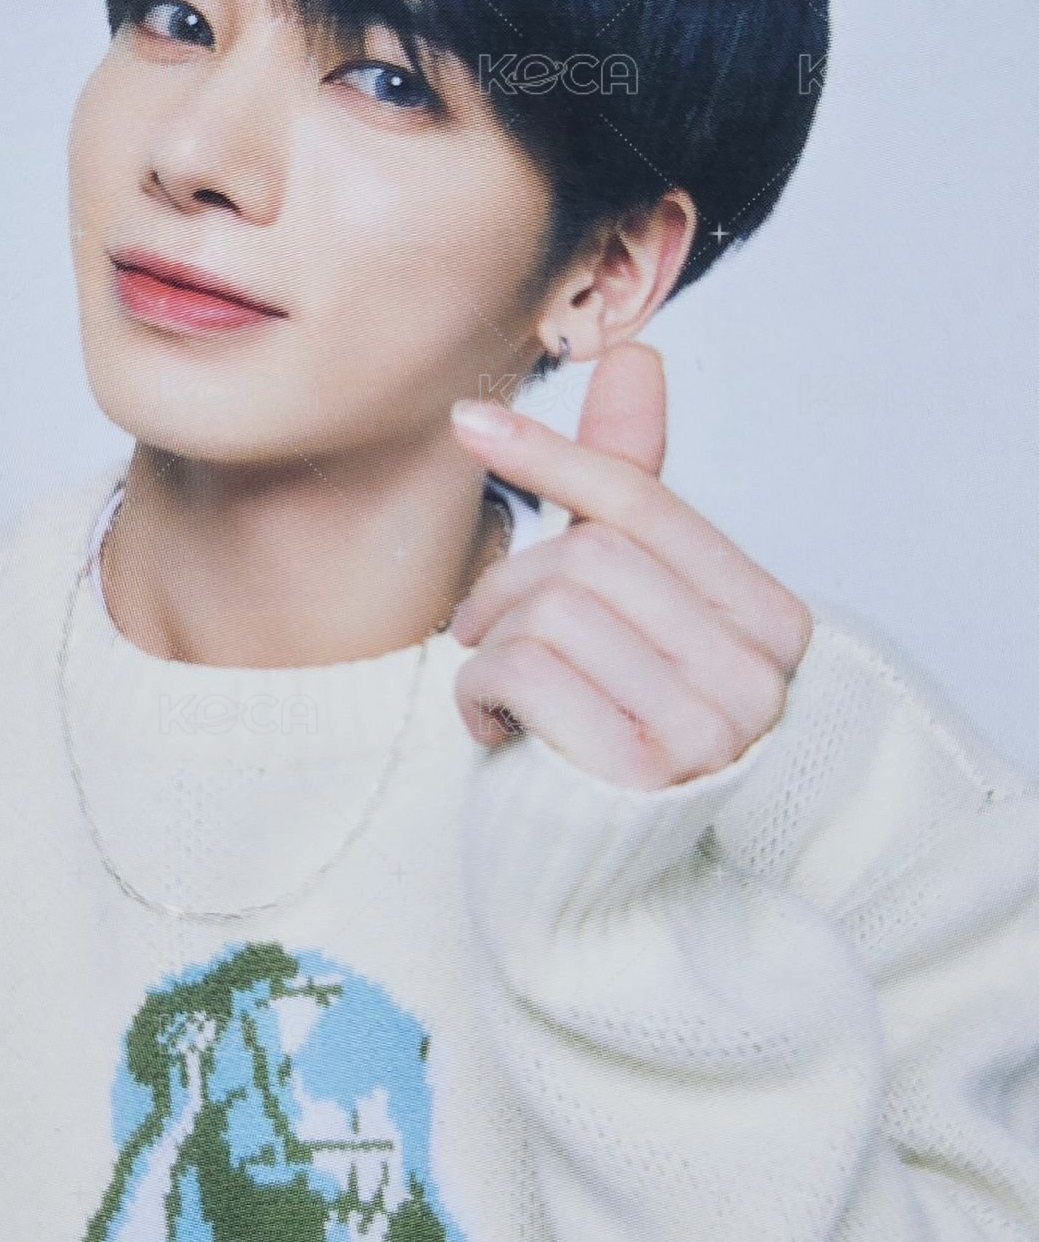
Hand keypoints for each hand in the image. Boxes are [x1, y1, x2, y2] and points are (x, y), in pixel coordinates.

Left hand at [448, 343, 813, 786]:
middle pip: (589, 556)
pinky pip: (524, 671)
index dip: (551, 456)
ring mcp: (711, 731)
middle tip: (483, 634)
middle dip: (507, 585)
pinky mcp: (643, 776)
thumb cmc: (602, 729)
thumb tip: (638, 353)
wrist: (589, 888)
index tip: (468, 422)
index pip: (644, 506)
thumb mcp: (620, 608)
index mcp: (773, 625)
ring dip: (489, 645)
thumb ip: (632, 490)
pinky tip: (495, 730)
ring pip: (550, 608)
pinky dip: (479, 693)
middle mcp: (760, 679)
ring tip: (498, 689)